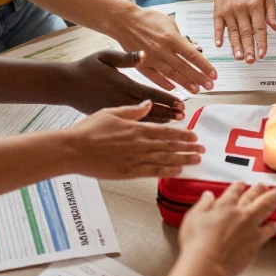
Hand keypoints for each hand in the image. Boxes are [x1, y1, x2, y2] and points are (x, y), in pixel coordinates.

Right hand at [58, 50, 185, 121]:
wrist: (65, 85)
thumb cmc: (85, 68)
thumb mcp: (105, 56)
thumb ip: (126, 58)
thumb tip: (144, 54)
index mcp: (123, 85)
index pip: (150, 94)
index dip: (167, 99)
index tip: (181, 103)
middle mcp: (121, 100)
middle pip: (150, 110)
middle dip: (168, 113)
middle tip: (184, 116)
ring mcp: (115, 112)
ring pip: (141, 121)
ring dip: (160, 123)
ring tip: (175, 125)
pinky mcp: (109, 119)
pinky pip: (130, 126)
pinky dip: (145, 129)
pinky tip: (155, 132)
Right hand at [63, 101, 203, 177]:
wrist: (72, 149)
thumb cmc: (88, 129)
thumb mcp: (111, 112)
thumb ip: (132, 110)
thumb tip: (148, 104)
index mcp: (136, 127)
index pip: (165, 131)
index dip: (182, 133)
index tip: (194, 135)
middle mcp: (139, 143)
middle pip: (170, 145)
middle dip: (188, 147)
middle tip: (202, 149)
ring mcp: (135, 158)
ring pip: (165, 159)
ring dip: (183, 159)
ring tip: (197, 160)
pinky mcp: (128, 172)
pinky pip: (152, 172)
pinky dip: (166, 171)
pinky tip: (178, 171)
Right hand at [112, 7, 216, 93]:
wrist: (124, 21)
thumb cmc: (149, 19)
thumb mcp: (169, 23)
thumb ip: (181, 38)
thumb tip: (193, 50)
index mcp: (172, 38)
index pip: (192, 56)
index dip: (204, 66)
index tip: (214, 74)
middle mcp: (163, 50)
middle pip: (185, 68)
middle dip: (199, 78)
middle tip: (210, 86)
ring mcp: (152, 59)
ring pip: (172, 75)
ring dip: (185, 83)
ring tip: (196, 90)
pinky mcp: (141, 65)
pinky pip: (155, 77)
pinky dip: (165, 84)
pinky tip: (174, 88)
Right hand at [179, 182, 275, 275]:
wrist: (208, 263)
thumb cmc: (197, 242)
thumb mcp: (193, 217)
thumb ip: (203, 204)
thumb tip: (208, 195)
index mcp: (224, 205)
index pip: (234, 191)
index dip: (238, 186)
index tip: (241, 184)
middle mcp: (240, 213)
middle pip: (254, 196)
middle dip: (260, 189)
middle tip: (264, 185)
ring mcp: (251, 227)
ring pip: (266, 208)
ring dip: (274, 200)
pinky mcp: (256, 241)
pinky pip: (270, 230)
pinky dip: (275, 225)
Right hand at [212, 0, 275, 63]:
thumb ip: (272, 13)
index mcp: (255, 6)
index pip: (259, 28)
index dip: (261, 42)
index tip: (263, 54)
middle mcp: (242, 9)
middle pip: (246, 32)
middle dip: (248, 48)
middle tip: (251, 61)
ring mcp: (229, 11)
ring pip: (233, 31)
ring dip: (235, 46)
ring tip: (239, 58)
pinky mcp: (218, 11)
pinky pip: (218, 25)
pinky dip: (218, 35)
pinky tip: (219, 45)